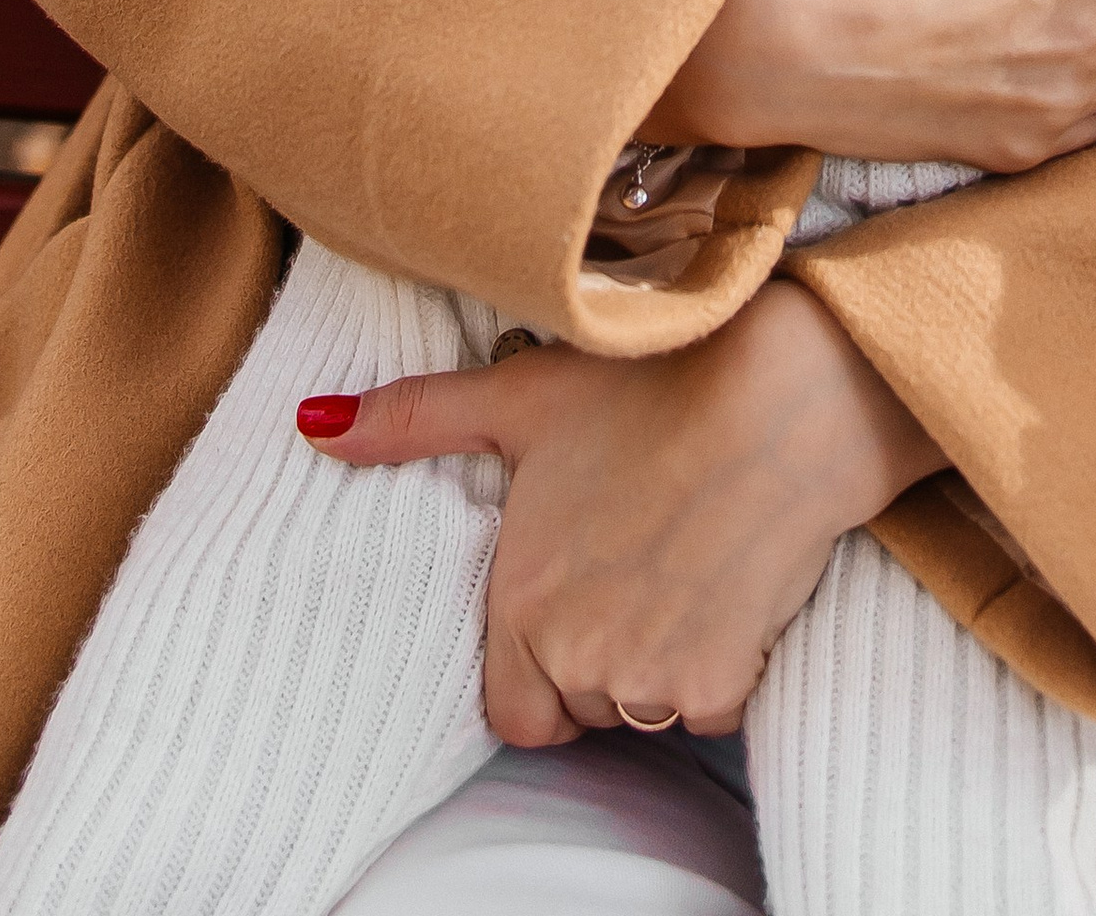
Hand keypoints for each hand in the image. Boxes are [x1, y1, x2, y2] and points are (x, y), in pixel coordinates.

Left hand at [297, 280, 943, 740]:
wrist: (785, 394)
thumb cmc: (650, 383)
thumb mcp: (522, 390)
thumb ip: (413, 419)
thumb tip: (310, 423)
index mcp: (520, 600)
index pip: (511, 712)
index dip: (537, 672)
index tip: (571, 613)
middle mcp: (576, 653)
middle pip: (579, 709)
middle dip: (601, 661)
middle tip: (635, 569)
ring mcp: (649, 675)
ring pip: (642, 710)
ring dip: (658, 664)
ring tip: (680, 564)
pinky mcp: (719, 682)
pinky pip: (708, 705)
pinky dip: (720, 665)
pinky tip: (727, 580)